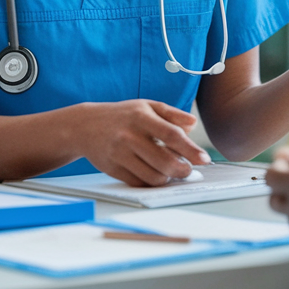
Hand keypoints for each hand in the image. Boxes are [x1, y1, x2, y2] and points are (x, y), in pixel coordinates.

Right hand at [73, 100, 210, 186]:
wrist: (84, 126)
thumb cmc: (122, 115)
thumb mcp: (146, 106)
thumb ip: (171, 114)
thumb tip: (193, 124)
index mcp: (141, 117)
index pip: (171, 135)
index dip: (190, 149)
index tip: (204, 159)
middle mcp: (129, 136)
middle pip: (164, 161)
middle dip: (182, 170)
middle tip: (188, 169)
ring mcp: (120, 154)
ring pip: (153, 176)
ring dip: (168, 178)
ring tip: (171, 171)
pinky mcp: (112, 169)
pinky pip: (139, 183)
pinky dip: (151, 182)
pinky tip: (155, 174)